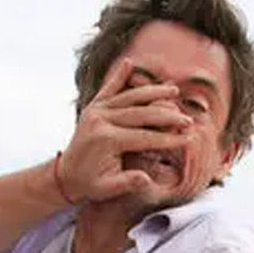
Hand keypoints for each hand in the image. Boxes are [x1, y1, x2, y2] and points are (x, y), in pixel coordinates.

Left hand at [56, 58, 192, 204]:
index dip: (168, 139)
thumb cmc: (89, 184)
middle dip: (167, 116)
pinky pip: (108, 88)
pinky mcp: (93, 106)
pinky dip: (119, 76)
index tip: (188, 139)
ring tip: (174, 91)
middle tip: (188, 120)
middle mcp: (101, 120)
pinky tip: (129, 63)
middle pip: (141, 114)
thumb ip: (127, 183)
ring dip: (153, 93)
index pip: (144, 137)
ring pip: (130, 97)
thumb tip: (146, 179)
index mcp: (106, 140)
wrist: (65, 175)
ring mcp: (96, 110)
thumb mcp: (107, 189)